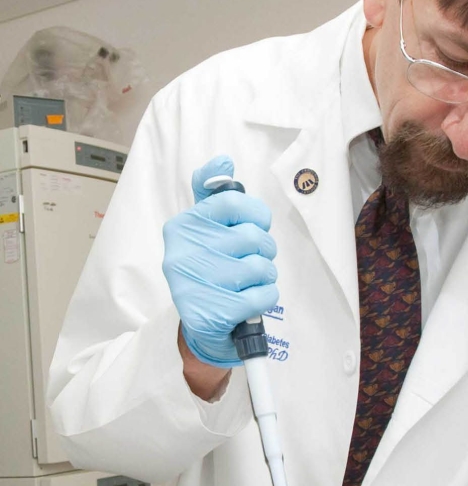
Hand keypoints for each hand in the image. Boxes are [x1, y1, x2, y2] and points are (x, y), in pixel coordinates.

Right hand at [162, 156, 278, 367]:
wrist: (201, 326)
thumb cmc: (209, 268)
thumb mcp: (205, 229)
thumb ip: (213, 195)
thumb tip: (223, 160)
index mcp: (183, 226)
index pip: (234, 203)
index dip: (257, 215)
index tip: (255, 225)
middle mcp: (184, 252)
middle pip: (253, 237)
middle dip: (263, 250)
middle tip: (250, 260)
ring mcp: (196, 283)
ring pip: (261, 267)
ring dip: (265, 276)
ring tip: (248, 282)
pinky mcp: (212, 312)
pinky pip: (264, 295)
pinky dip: (265, 298)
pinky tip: (249, 301)